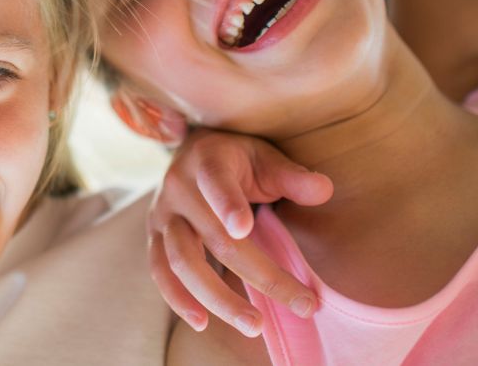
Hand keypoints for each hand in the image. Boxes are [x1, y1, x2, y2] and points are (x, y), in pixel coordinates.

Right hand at [148, 128, 333, 335]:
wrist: (191, 152)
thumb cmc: (236, 159)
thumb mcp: (264, 157)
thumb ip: (291, 176)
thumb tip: (324, 190)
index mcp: (207, 161)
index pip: (215, 182)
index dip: (227, 205)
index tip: (245, 229)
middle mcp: (178, 188)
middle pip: (215, 238)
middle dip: (260, 275)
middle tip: (302, 303)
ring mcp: (162, 215)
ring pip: (183, 262)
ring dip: (218, 298)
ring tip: (254, 325)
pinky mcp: (154, 238)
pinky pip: (160, 272)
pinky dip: (177, 299)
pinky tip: (202, 322)